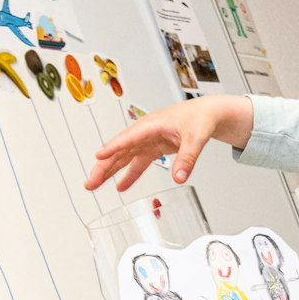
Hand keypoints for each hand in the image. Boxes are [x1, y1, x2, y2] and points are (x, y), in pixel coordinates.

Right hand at [86, 95, 253, 191]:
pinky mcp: (153, 148)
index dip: (114, 147)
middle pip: (120, 150)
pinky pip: (137, 162)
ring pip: (124, 157)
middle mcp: (145, 132)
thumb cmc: (200, 118)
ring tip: (95, 186)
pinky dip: (129, 174)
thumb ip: (188, 158)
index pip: (129, 137)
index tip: (99, 156)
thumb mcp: (197, 137)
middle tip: (91, 182)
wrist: (207, 114)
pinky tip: (120, 186)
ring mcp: (148, 140)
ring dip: (109, 171)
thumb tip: (179, 177)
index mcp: (152, 124)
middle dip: (104, 166)